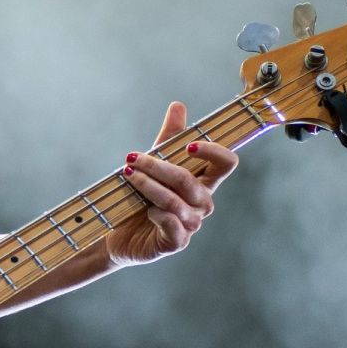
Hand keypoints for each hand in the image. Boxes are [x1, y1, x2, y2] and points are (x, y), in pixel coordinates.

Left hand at [106, 101, 238, 266]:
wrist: (120, 234)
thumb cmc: (142, 198)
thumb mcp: (154, 166)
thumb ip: (168, 138)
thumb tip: (178, 105)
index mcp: (204, 182)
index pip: (226, 164)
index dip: (214, 152)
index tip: (188, 146)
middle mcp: (202, 203)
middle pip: (189, 180)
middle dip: (158, 167)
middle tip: (132, 158)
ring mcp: (192, 224)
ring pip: (174, 201)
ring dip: (148, 186)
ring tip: (128, 174)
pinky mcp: (177, 242)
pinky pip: (171, 224)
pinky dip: (156, 214)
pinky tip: (145, 210)